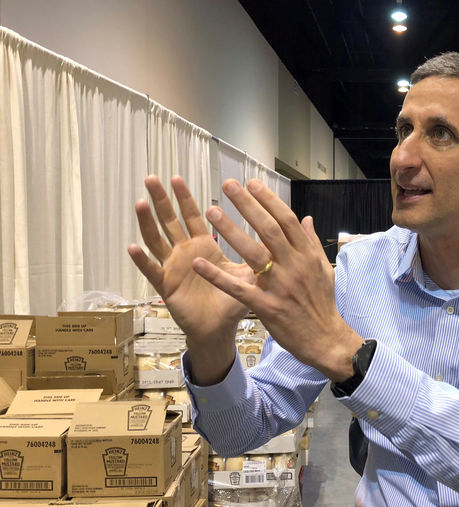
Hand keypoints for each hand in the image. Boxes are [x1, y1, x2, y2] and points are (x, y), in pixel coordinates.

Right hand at [128, 176, 253, 377]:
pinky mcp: (166, 286)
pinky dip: (142, 260)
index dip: (185, 198)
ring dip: (148, 222)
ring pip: (157, 240)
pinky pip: (152, 272)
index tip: (177, 178)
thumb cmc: (232, 300)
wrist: (220, 328)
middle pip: (170, 221)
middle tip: (152, 178)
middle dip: (161, 200)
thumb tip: (277, 238)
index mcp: (203, 246)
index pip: (193, 216)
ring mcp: (172, 268)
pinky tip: (133, 247)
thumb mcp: (246, 273)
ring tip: (141, 203)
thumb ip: (257, 253)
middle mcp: (185, 253)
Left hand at [193, 178, 362, 381]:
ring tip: (211, 212)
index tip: (251, 184)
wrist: (325, 338)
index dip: (268, 200)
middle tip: (228, 186)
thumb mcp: (323, 269)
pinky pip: (238, 288)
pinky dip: (217, 276)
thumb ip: (312, 243)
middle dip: (247, 205)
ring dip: (230, 231)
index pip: (287, 220)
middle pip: (269, 229)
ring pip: (253, 253)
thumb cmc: (322, 304)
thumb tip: (307, 218)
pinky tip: (198, 263)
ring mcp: (279, 286)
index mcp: (306, 255)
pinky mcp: (266, 306)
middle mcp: (293, 266)